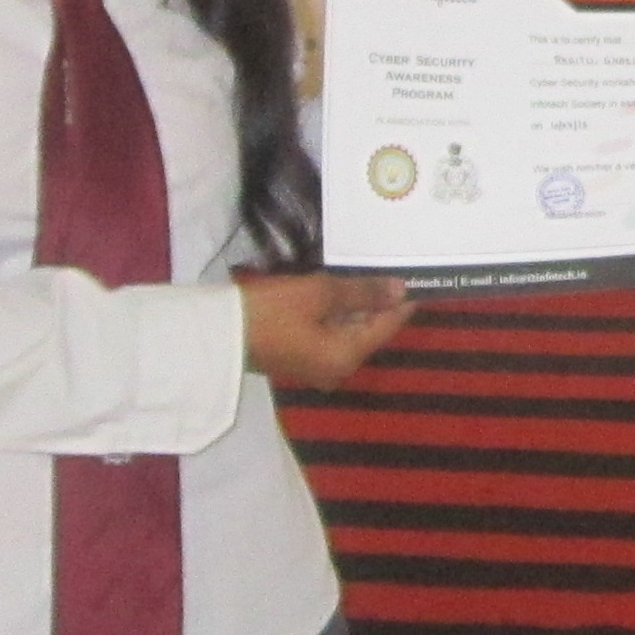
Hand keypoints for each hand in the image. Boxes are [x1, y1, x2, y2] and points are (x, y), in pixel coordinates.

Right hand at [244, 269, 412, 391]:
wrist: (216, 334)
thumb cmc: (270, 311)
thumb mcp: (318, 294)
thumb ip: (361, 292)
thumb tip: (399, 289)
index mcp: (347, 357)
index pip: (387, 325)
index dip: (403, 300)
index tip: (417, 275)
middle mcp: (337, 369)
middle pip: (369, 330)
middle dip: (378, 300)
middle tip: (390, 265)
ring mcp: (317, 367)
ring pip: (349, 331)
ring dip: (356, 304)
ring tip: (367, 270)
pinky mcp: (299, 358)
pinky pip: (329, 334)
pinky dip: (335, 314)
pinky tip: (336, 289)